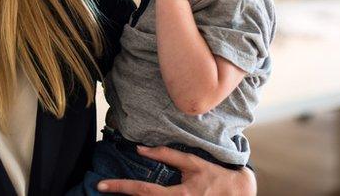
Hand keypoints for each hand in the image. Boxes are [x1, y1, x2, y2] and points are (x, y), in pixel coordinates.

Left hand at [97, 145, 255, 194]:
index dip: (120, 187)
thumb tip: (141, 149)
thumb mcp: (192, 163)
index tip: (101, 185)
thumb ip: (167, 155)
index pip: (142, 191)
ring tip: (116, 190)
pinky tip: (135, 195)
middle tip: (101, 188)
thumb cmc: (216, 177)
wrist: (239, 194)